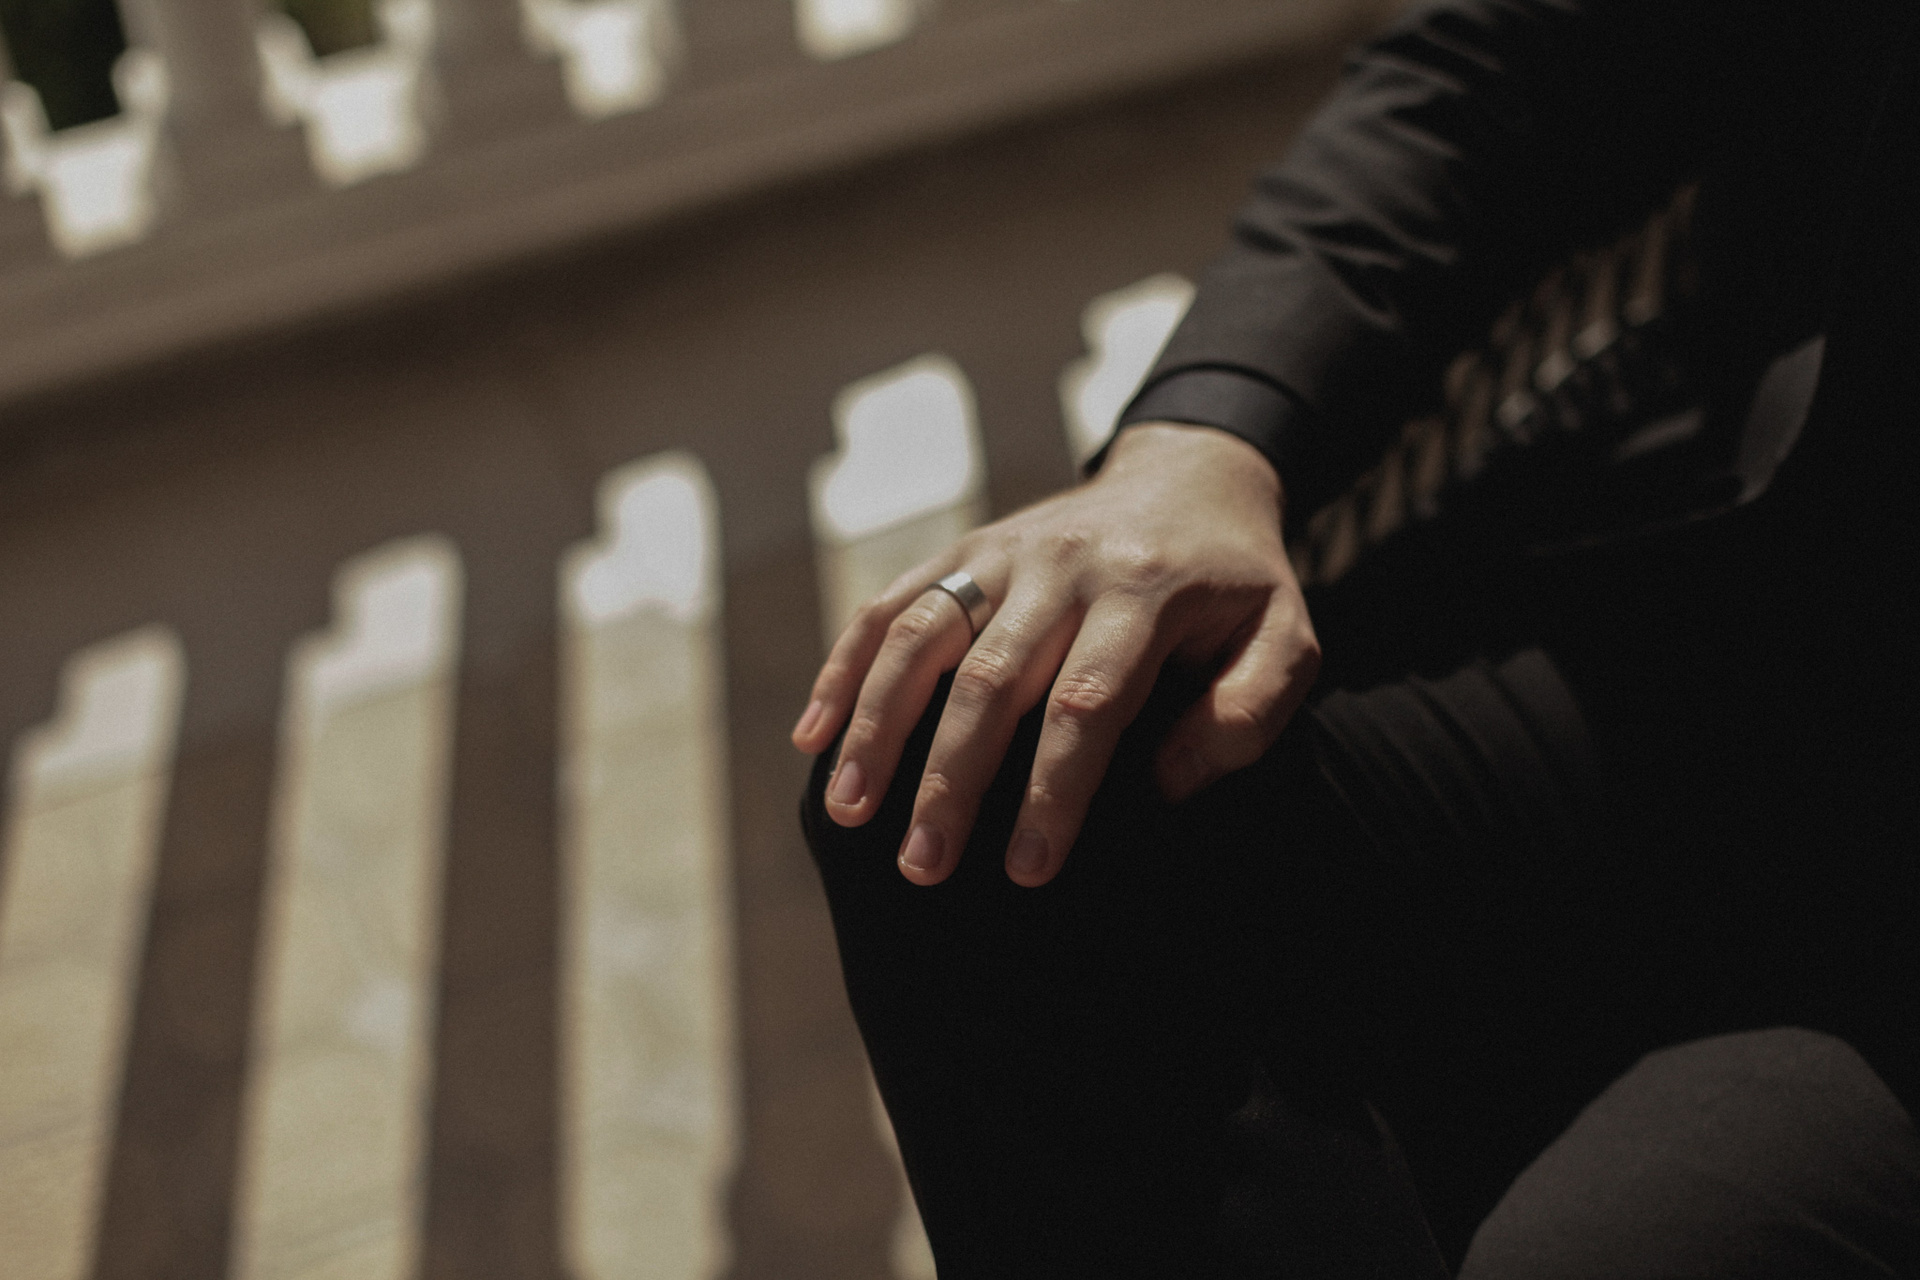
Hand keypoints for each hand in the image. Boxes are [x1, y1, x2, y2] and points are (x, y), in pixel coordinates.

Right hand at [790, 421, 1320, 886]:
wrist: (1193, 476)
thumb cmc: (1239, 587)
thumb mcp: (1285, 642)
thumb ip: (1246, 715)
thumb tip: (1159, 788)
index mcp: (1146, 590)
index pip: (1088, 701)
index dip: (1053, 789)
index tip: (1027, 869)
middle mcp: (1065, 563)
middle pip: (991, 677)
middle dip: (949, 778)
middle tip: (922, 867)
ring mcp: (1005, 549)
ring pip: (921, 635)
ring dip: (876, 725)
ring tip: (849, 813)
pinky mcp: (966, 548)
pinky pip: (891, 603)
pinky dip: (845, 667)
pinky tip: (814, 736)